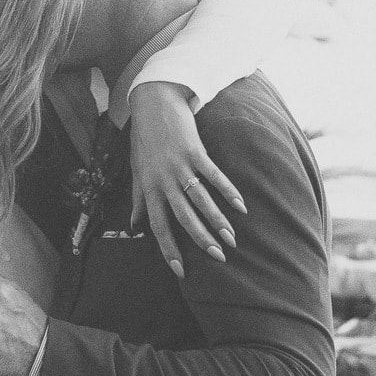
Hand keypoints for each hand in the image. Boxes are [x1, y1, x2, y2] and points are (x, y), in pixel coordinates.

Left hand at [128, 82, 246, 279]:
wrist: (153, 103)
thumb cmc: (144, 140)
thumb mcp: (137, 170)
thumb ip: (138, 199)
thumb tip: (135, 226)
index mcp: (149, 189)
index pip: (159, 226)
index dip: (169, 249)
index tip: (181, 272)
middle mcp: (164, 181)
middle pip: (183, 217)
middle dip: (201, 239)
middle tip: (218, 257)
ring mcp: (180, 166)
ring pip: (201, 200)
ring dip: (218, 220)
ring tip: (231, 239)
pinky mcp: (195, 151)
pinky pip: (214, 176)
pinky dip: (228, 191)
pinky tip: (240, 206)